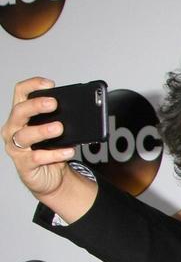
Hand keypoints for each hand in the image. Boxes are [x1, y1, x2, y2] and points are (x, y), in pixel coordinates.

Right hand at [5, 77, 76, 197]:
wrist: (51, 177)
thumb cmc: (52, 149)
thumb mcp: (59, 131)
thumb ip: (64, 119)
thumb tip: (85, 109)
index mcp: (22, 116)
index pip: (20, 93)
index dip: (32, 85)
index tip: (49, 83)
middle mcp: (14, 129)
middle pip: (19, 112)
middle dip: (36, 106)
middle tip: (53, 104)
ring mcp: (16, 147)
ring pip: (24, 136)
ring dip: (43, 130)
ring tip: (60, 128)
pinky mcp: (24, 165)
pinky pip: (36, 158)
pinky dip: (54, 154)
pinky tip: (68, 151)